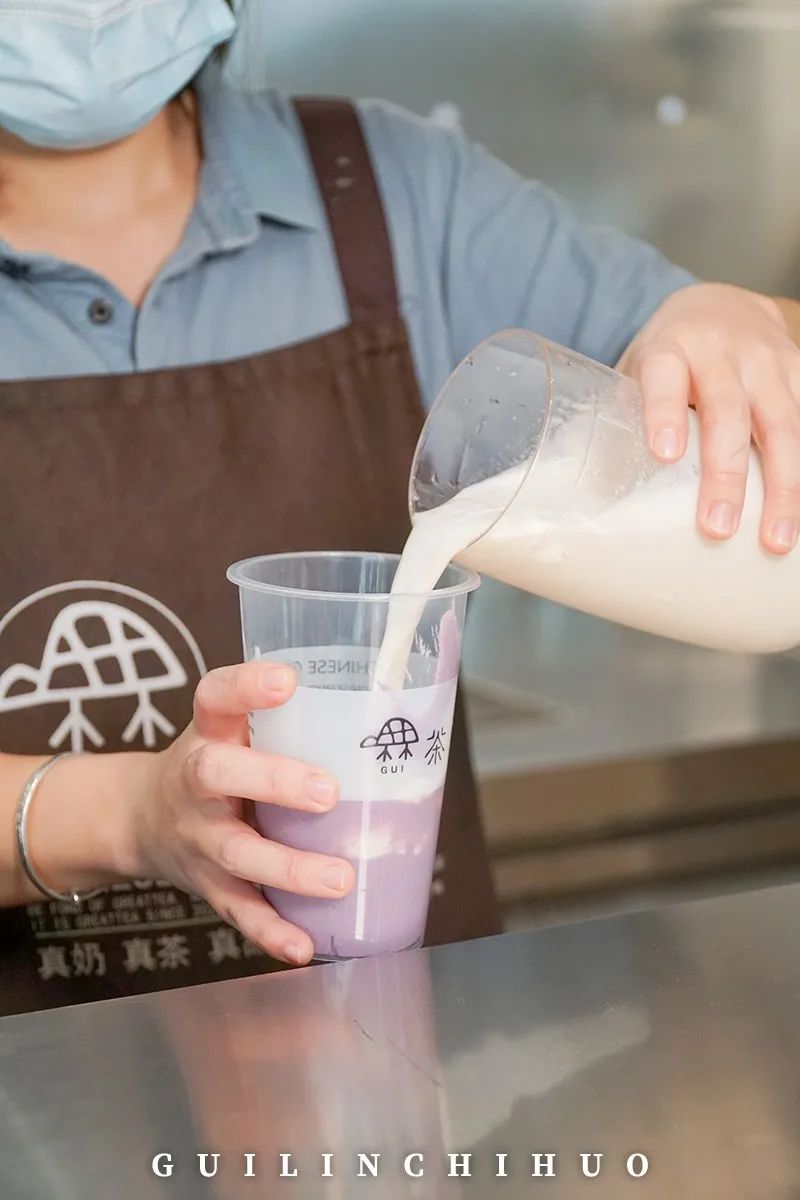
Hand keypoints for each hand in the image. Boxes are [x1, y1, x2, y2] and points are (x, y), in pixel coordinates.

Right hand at [126, 662, 354, 965]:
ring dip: (288, 868)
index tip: (287, 680)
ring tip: (340, 878)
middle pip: (216, 774)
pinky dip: (271, 931)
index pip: (215, 696)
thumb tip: (396, 714)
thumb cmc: (215, 764)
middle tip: (328, 791)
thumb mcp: (234, 729)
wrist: (139, 818)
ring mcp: (198, 836)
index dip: (246, 686)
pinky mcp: (206, 884)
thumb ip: (295, 720)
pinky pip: (239, 910)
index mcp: (208, 732)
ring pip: (235, 852)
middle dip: (272, 781)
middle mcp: (196, 782)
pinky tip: (305, 945)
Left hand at [619, 282, 799, 553]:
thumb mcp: (639, 373)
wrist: (724, 304)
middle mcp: (723, 350)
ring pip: (783, 423)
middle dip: (725, 473)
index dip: (664, 412)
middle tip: (717, 527)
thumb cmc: (670, 358)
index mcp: (670, 349)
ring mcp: (768, 361)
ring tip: (774, 540)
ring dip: (783, 486)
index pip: (664, 376)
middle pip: (729, 412)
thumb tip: (595, 499)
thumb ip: (625, 419)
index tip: (666, 455)